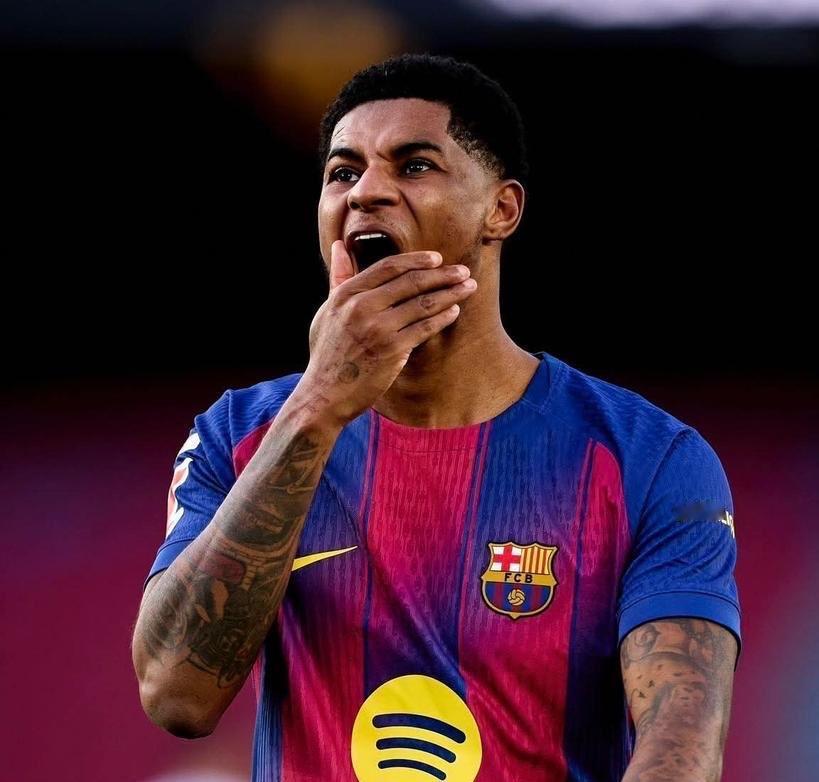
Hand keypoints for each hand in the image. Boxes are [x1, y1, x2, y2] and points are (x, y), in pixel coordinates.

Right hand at [301, 240, 476, 426]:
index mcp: (346, 294)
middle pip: (411, 282)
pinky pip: (425, 328)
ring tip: (468, 287)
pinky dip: (443, 318)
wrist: (326, 393)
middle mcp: (361, 307)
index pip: (388, 267)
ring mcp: (378, 328)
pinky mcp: (393, 350)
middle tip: (463, 272)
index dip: (416, 260)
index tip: (437, 258)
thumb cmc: (328, 352)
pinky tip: (455, 311)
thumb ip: (338, 277)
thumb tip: (338, 246)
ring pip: (423, 304)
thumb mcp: (327, 310)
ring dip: (450, 294)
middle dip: (442, 275)